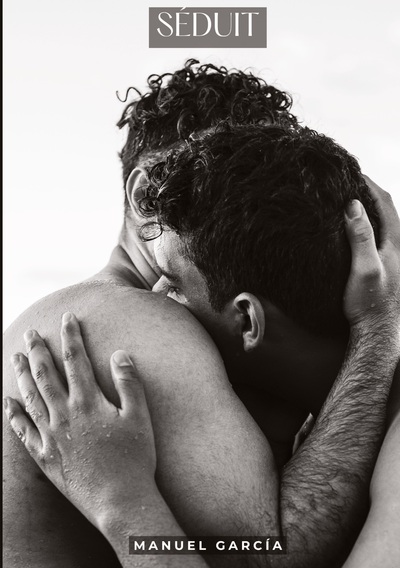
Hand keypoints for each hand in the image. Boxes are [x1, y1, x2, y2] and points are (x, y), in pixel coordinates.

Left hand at [3, 312, 156, 529]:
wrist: (119, 500)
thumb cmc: (134, 458)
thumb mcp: (139, 417)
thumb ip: (128, 382)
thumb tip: (119, 353)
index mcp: (88, 402)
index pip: (75, 359)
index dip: (71, 336)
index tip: (68, 318)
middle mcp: (64, 415)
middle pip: (46, 374)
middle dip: (38, 350)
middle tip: (31, 333)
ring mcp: (51, 436)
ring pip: (30, 398)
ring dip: (22, 375)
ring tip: (15, 358)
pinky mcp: (44, 457)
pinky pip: (23, 431)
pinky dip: (14, 415)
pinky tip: (8, 402)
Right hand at [344, 176, 399, 332]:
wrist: (377, 332)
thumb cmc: (369, 303)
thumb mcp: (364, 268)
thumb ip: (361, 236)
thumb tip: (353, 205)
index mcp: (396, 242)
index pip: (385, 202)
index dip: (369, 184)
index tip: (351, 172)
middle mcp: (398, 246)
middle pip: (386, 209)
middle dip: (369, 192)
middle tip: (347, 182)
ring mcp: (393, 257)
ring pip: (383, 222)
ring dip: (368, 209)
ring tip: (347, 200)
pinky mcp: (385, 266)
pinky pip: (378, 236)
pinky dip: (366, 224)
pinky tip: (351, 229)